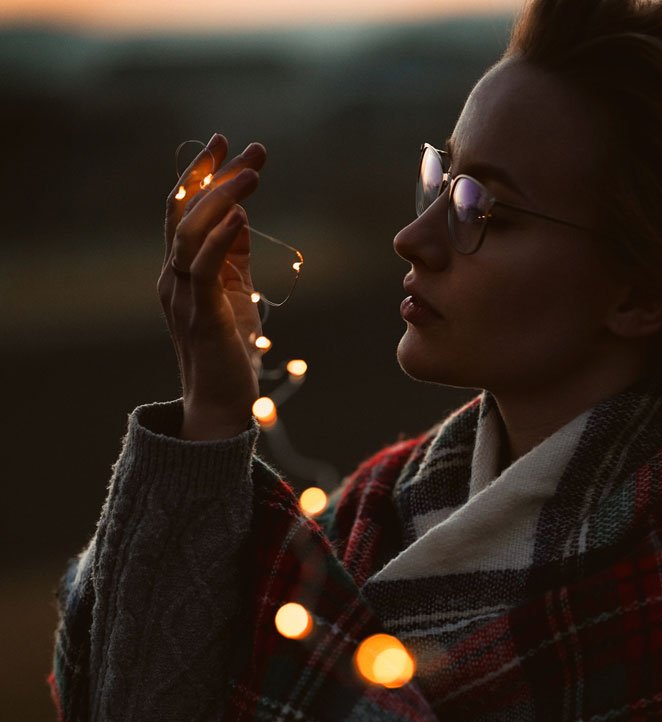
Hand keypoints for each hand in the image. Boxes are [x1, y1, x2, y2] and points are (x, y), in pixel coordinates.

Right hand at [158, 133, 267, 440]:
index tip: (227, 142)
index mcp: (182, 269)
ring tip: (253, 173)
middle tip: (243, 146)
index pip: (186, 210)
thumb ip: (233, 256)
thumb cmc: (229, 348)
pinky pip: (204, 268)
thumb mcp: (235, 292)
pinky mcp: (200, 315)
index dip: (205, 174)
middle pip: (183, 212)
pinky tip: (241, 216)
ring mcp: (181, 295)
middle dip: (212, 174)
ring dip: (222, 198)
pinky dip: (220, 238)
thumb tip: (241, 216)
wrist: (223, 403)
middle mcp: (173, 276)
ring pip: (190, 233)